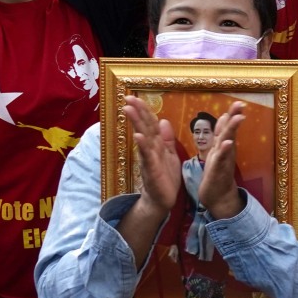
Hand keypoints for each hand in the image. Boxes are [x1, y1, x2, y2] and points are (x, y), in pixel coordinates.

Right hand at [125, 98, 181, 214]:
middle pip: (144, 127)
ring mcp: (149, 159)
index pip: (150, 124)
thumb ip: (166, 139)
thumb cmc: (165, 178)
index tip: (134, 97)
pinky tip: (139, 136)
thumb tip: (163, 120)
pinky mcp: (152, 171)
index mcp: (156, 145)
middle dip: (137, 112)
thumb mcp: (169, 155)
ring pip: (143, 139)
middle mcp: (150, 150)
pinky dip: (143, 146)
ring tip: (129, 110)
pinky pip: (147, 157)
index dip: (144, 110)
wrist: (162, 200)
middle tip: (127, 98)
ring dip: (136, 124)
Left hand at [197, 103, 247, 220]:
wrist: (217, 197)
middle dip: (235, 118)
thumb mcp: (218, 150)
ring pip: (227, 143)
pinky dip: (224, 150)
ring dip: (232, 130)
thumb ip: (221, 134)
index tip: (238, 102)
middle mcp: (226, 152)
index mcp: (223, 146)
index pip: (227, 127)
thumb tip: (226, 116)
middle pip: (230, 132)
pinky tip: (228, 142)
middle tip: (241, 105)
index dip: (232, 115)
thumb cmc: (217, 173)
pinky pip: (221, 160)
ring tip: (237, 118)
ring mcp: (223, 161)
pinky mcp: (217, 171)